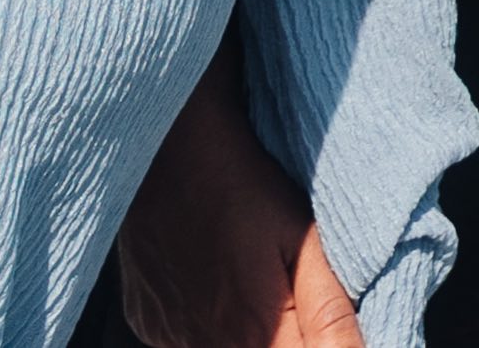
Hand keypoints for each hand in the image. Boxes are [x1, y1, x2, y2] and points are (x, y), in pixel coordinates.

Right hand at [111, 58, 363, 347]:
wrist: (167, 151)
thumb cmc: (245, 188)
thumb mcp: (304, 239)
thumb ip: (331, 313)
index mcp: (256, 334)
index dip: (325, 346)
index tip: (324, 320)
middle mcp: (207, 347)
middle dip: (289, 336)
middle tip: (286, 288)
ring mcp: (169, 338)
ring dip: (251, 332)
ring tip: (250, 276)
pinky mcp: (147, 323)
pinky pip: (186, 339)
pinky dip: (210, 322)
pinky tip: (217, 280)